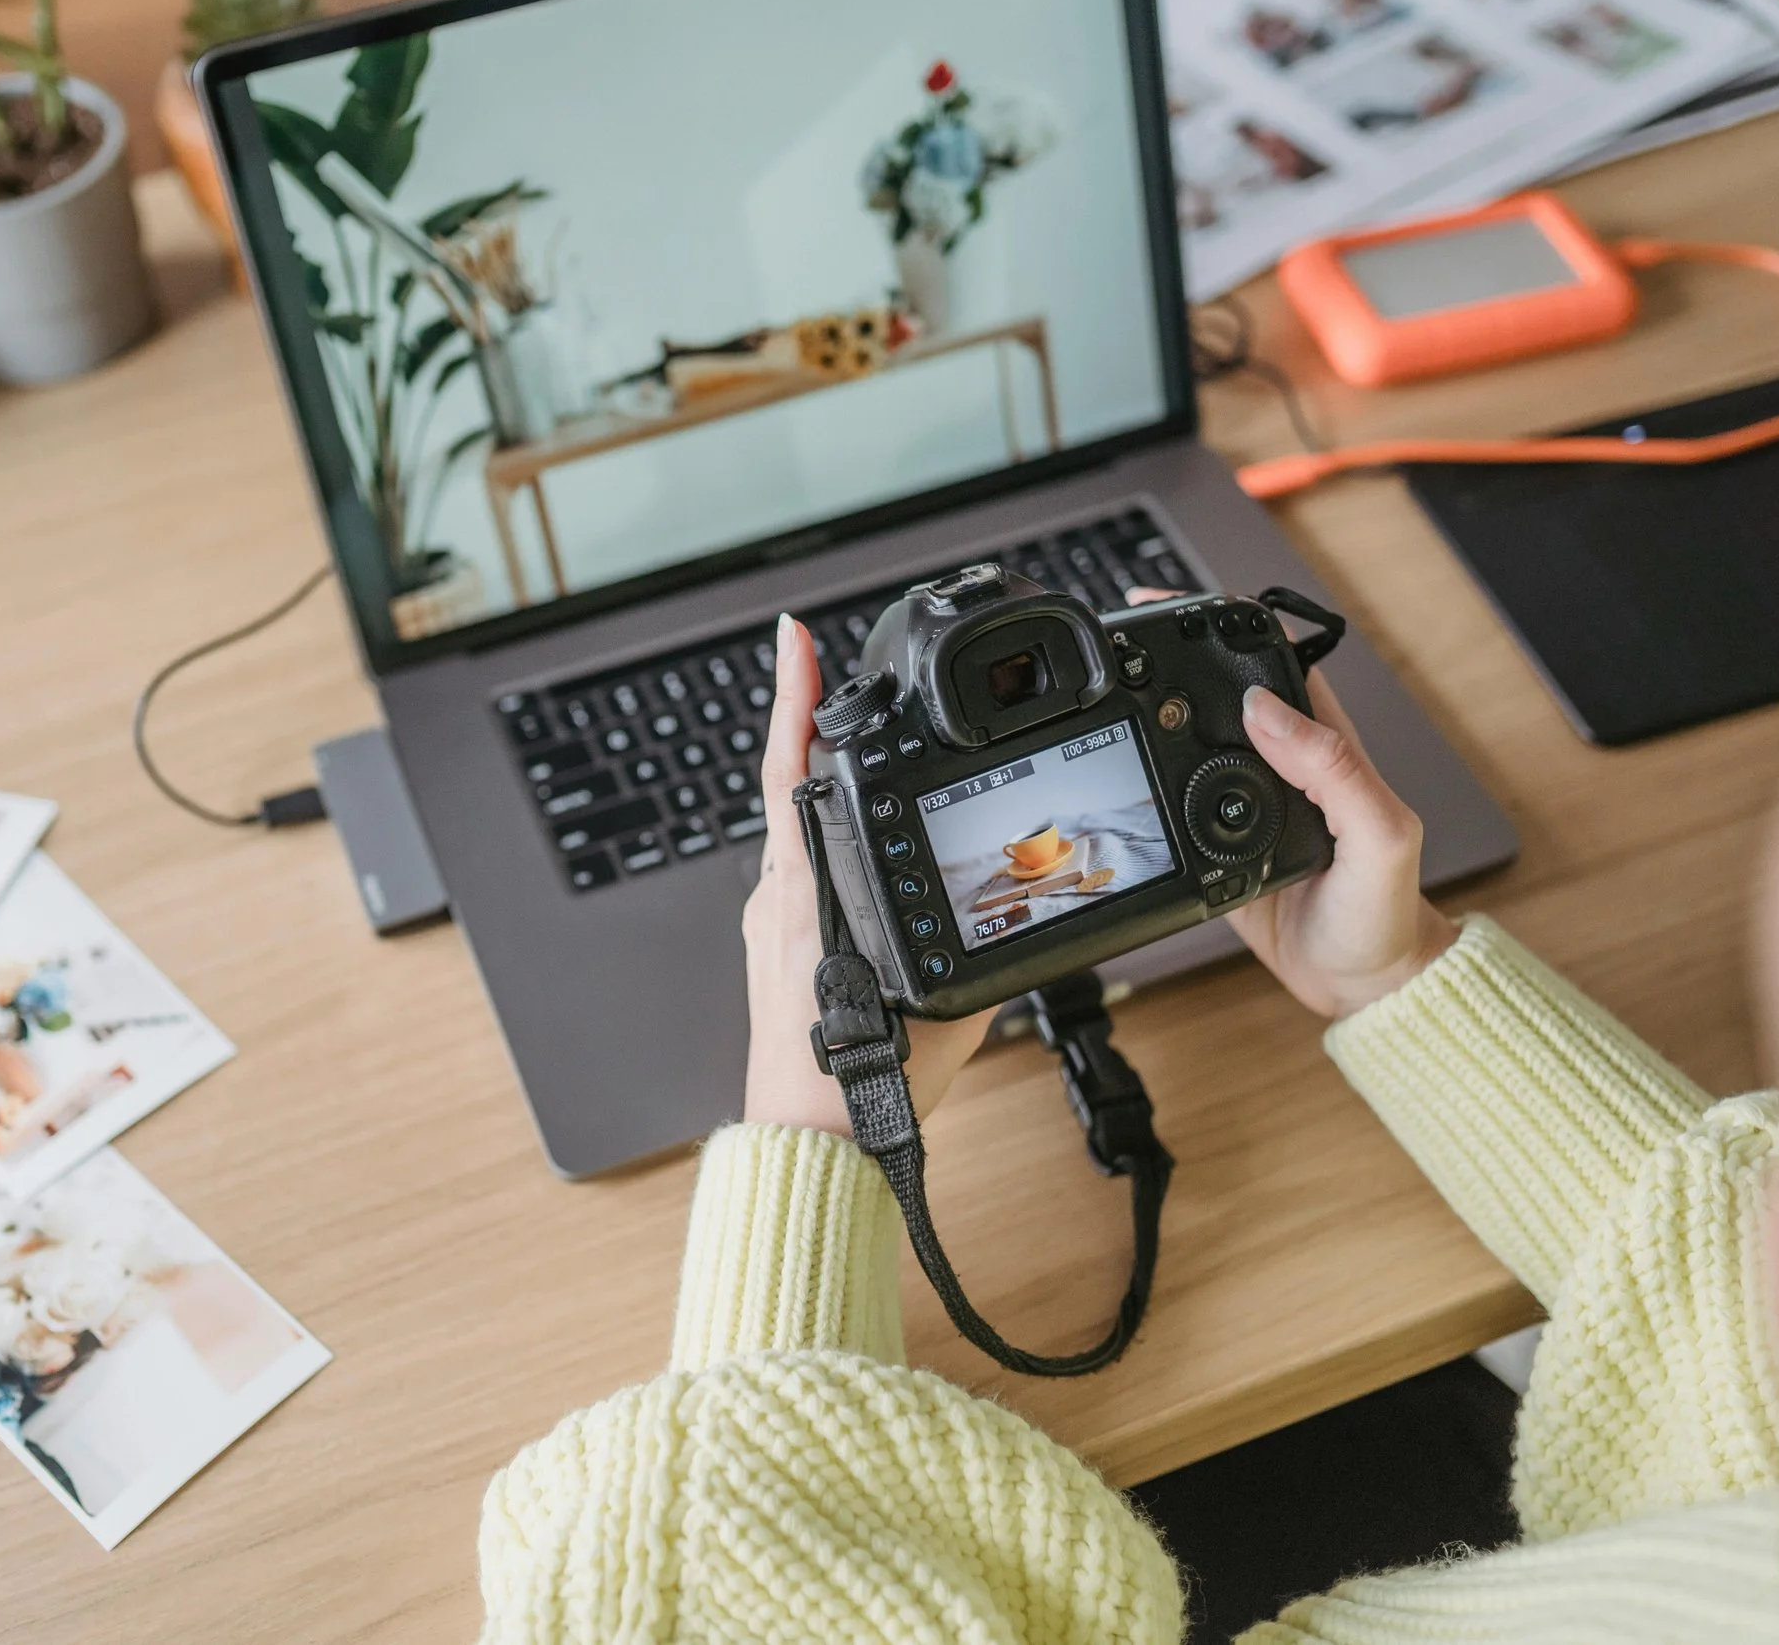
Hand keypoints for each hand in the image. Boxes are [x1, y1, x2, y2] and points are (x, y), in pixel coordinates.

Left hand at [743, 614, 997, 1137]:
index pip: (790, 770)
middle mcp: (776, 895)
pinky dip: (836, 863)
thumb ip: (974, 937)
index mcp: (804, 890)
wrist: (818, 1143)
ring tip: (873, 779)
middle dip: (824, 737)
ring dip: (836, 806)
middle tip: (842, 675)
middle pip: (795, 791)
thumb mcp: (947, 996)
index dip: (794, 697)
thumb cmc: (869, 1083)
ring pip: (802, 838)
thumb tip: (1011, 899)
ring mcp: (767, 923)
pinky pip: (803, 882)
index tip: (795, 635)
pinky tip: (870, 876)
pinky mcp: (771, 951)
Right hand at [1130, 588, 1455, 1017]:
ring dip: (1151, 717)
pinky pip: (1172, 803)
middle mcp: (1282, 765)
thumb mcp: (1378, 836)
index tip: (1178, 609)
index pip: (1272, 664)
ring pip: (1189, 742)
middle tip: (1121, 640)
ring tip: (1108, 691)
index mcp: (1325, 745)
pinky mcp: (1216, 845)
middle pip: (1218, 693)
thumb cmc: (1386, 912)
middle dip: (1172, 660)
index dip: (1226, 627)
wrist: (1362, 985)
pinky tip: (1119, 768)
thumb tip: (1264, 712)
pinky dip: (1144, 780)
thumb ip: (1335, 770)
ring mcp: (1243, 804)